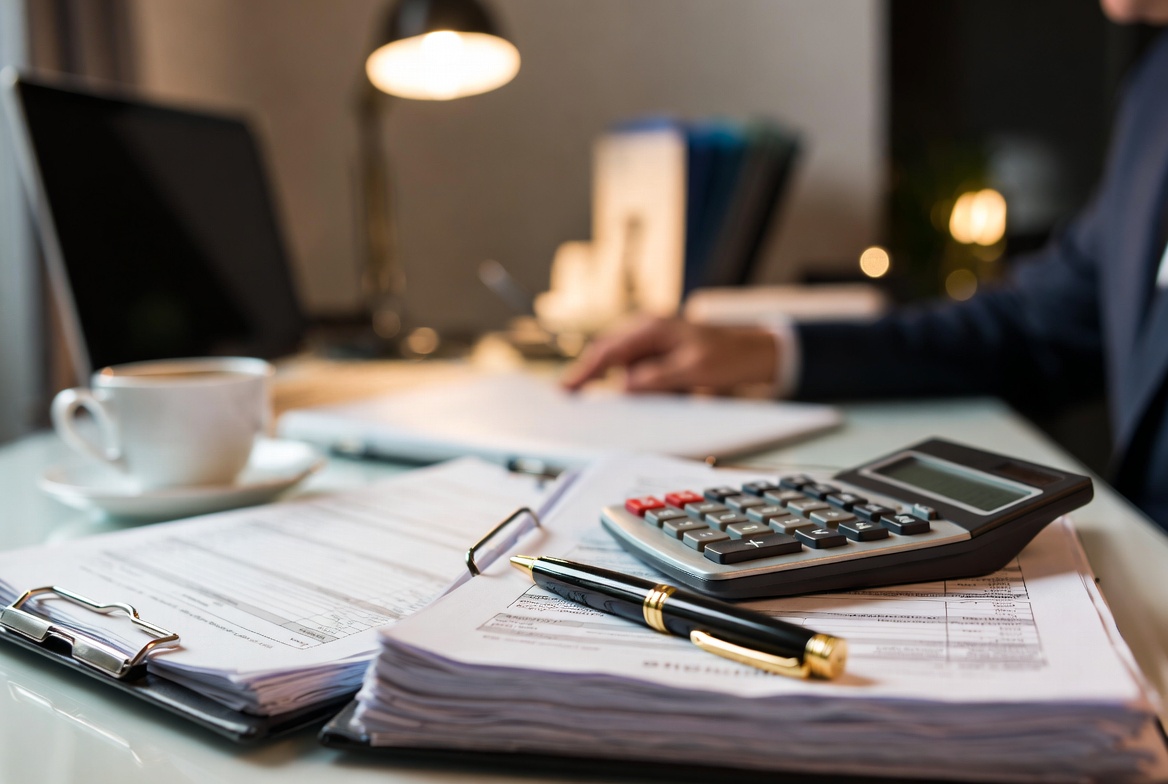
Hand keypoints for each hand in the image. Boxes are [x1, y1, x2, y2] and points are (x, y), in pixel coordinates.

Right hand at [561, 316, 777, 393]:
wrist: (755, 353)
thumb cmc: (728, 356)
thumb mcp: (694, 370)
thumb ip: (657, 378)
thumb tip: (624, 387)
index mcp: (652, 328)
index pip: (608, 350)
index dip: (585, 371)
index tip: (567, 389)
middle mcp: (647, 331)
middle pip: (609, 355)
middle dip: (594, 375)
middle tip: (573, 396)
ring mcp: (652, 343)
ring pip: (625, 368)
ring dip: (630, 385)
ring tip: (651, 392)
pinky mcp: (660, 356)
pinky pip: (641, 373)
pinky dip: (642, 386)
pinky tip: (664, 392)